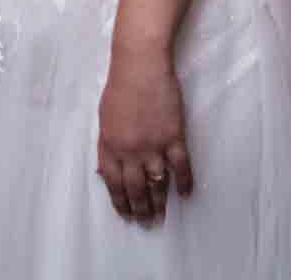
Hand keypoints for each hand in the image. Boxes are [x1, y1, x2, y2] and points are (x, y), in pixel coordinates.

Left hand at [96, 45, 192, 223]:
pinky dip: (183, 183)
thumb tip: (105, 170)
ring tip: (161, 217)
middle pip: (135, 187)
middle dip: (140, 209)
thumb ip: (108, 145)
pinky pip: (180, 167)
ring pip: (157, 183)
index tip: (125, 214)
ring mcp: (152, 145)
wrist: (140, 67)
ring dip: (159, 203)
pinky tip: (185, 195)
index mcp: (109, 144)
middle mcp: (129, 150)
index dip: (119, 201)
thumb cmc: (120, 88)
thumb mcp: (105, 119)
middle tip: (146, 224)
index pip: (113, 181)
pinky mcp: (174, 137)